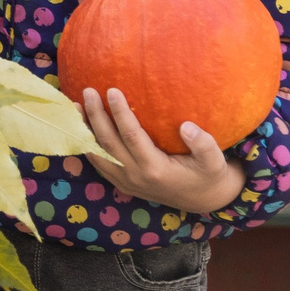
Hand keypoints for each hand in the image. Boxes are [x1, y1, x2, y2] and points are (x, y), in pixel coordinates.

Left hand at [80, 87, 245, 213]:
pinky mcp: (122, 183)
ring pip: (97, 154)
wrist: (203, 200)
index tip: (111, 90)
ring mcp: (125, 182)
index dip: (120, 113)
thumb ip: (204, 144)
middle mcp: (135, 177)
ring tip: (74, 106)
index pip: (131, 136)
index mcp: (155, 169)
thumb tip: (187, 126)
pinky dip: (87, 145)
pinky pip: (98, 164)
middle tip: (87, 91)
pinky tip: (81, 127)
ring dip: (84, 130)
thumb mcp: (214, 161)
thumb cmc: (208, 175)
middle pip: (107, 143)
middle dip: (95, 116)